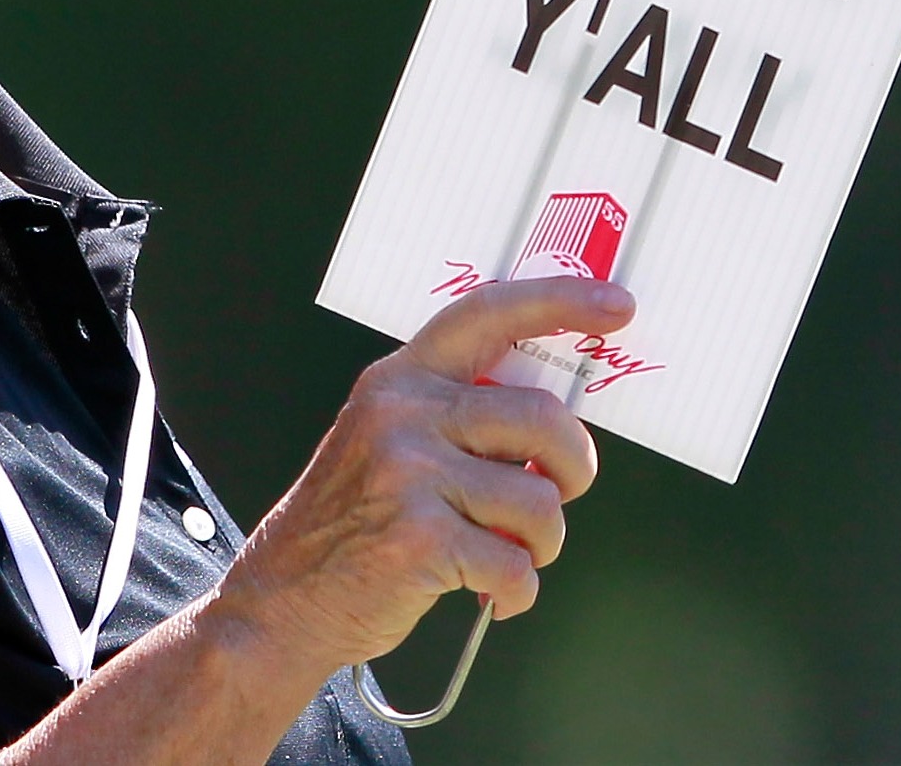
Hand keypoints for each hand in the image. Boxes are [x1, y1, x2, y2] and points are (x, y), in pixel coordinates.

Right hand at [206, 277, 632, 677]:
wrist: (285, 597)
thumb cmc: (354, 521)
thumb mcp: (390, 439)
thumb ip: (458, 416)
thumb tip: (556, 421)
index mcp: (402, 380)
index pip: (489, 315)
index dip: (559, 303)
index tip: (616, 308)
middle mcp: (403, 414)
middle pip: (541, 418)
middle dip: (573, 466)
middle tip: (561, 490)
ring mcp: (408, 474)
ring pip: (538, 501)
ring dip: (543, 541)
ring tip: (511, 552)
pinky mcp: (419, 538)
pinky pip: (515, 564)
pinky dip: (518, 589)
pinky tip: (490, 591)